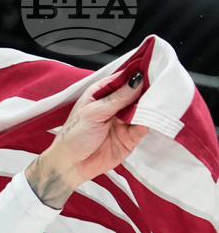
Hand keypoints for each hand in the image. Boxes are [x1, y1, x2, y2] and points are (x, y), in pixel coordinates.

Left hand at [25, 71, 149, 208]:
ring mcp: (124, 121)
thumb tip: (137, 80)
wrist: (70, 166)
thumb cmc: (73, 136)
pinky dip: (150, 121)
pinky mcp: (131, 137)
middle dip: (149, 88)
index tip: (154, 66)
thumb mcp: (94, 113)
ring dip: (151, 105)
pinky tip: (154, 116)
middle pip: (137, 92)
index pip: (123, 78)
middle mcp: (115, 105)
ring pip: (143, 108)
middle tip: (163, 82)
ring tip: (161, 99)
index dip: (137, 73)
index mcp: (101, 94)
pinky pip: (144, 126)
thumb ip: (117, 98)